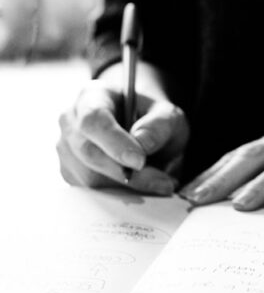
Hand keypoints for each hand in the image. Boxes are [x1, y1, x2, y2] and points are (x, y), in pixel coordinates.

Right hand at [57, 79, 189, 194]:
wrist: (143, 126)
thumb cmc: (152, 116)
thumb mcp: (168, 113)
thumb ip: (159, 125)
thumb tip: (142, 145)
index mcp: (92, 97)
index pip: (93, 120)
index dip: (115, 143)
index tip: (140, 161)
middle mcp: (71, 122)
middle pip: (88, 153)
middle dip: (126, 172)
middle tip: (162, 182)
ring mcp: (67, 150)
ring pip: (89, 178)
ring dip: (127, 187)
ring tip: (161, 184)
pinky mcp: (72, 174)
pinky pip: (91, 192)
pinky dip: (121, 195)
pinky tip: (145, 188)